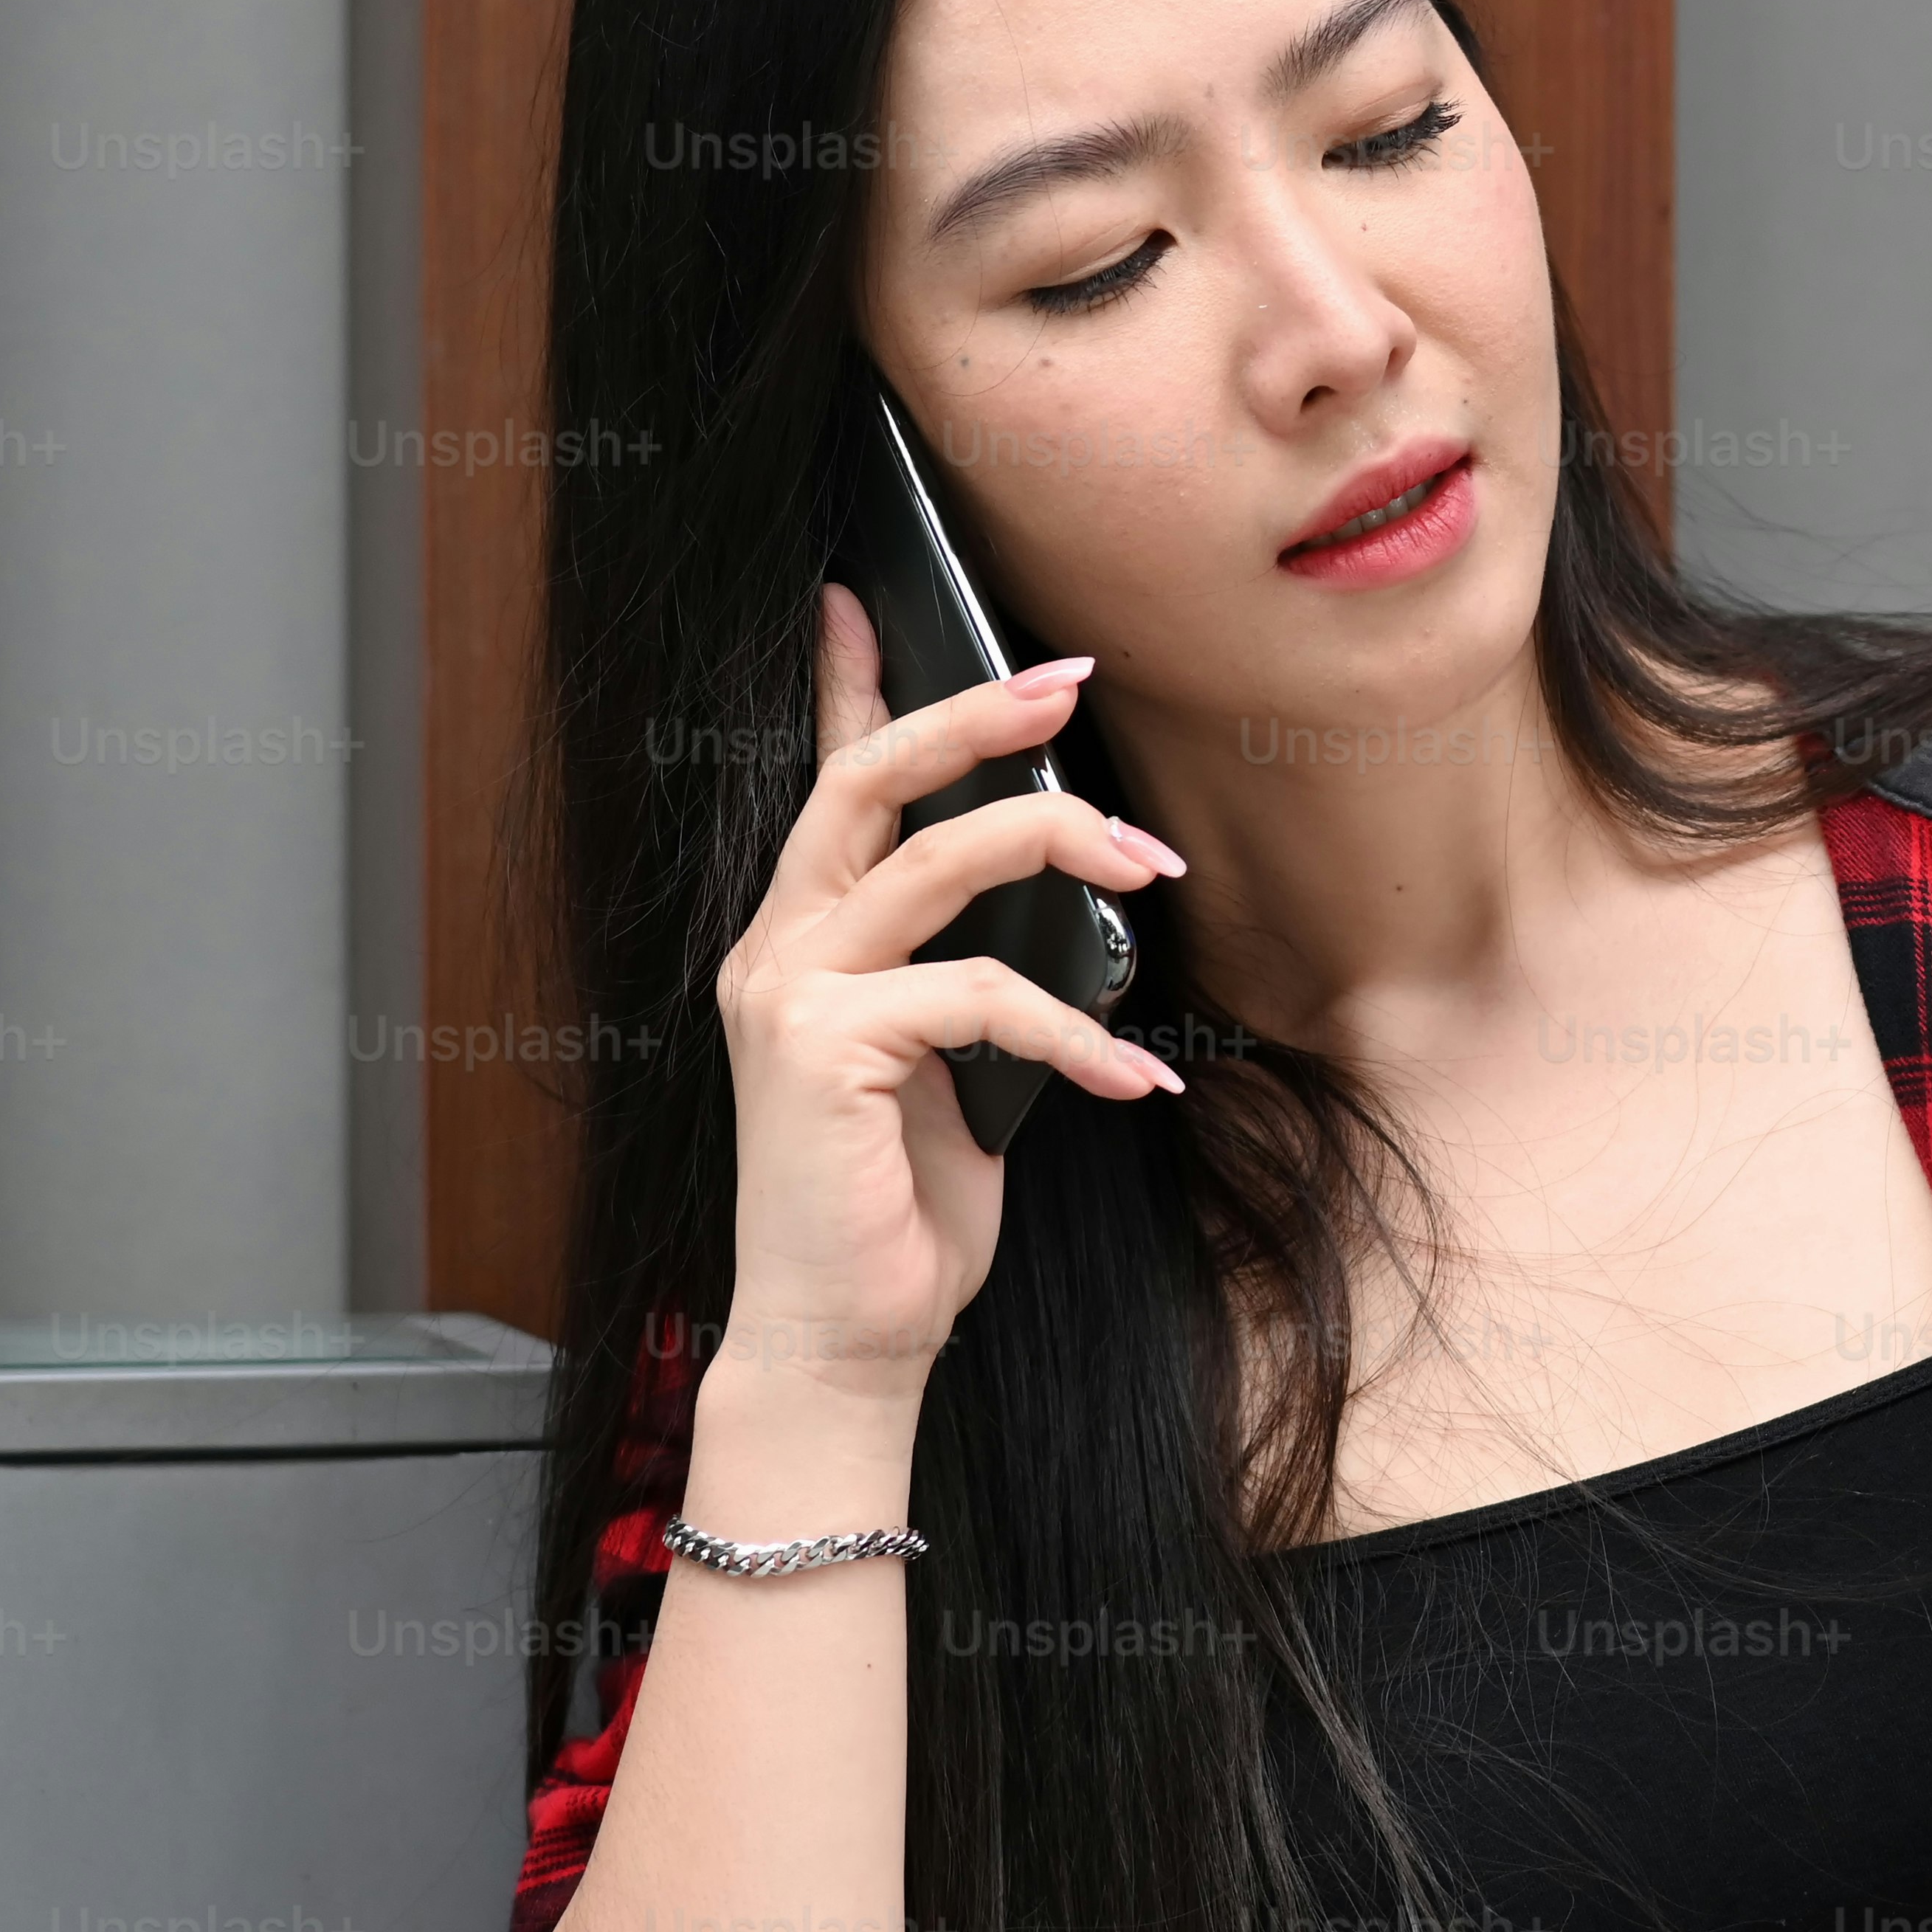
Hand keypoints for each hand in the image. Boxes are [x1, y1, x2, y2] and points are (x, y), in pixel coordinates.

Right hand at [712, 581, 1189, 1409]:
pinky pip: (978, 994)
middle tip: (1070, 684)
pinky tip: (1136, 1078)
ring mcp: (787, 994)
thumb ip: (970, 975)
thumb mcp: (951, 1066)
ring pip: (935, 862)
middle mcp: (776, 948)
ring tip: (1154, 868)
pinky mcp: (818, 1050)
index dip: (850, 686)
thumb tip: (1062, 900)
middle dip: (974, 715)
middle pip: (870, 781)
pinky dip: (1075, 1032)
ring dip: (1062, 848)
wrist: (846, 1337)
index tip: (861, 595)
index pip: (826, 783)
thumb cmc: (901, 1206)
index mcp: (804, 938)